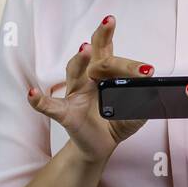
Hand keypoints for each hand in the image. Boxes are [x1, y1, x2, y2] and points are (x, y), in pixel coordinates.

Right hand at [25, 14, 153, 163]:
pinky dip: (40, 101)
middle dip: (108, 46)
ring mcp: (75, 94)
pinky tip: (33, 94)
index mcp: (105, 73)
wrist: (100, 145)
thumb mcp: (136, 112)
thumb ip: (144, 101)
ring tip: (84, 48)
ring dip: (80, 60)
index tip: (144, 63)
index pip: (111, 52)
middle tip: (121, 40)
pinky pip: (51, 106)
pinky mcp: (67, 114)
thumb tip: (154, 91)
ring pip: (75, 72)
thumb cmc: (116, 121)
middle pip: (97, 57)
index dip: (123, 49)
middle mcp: (88, 78)